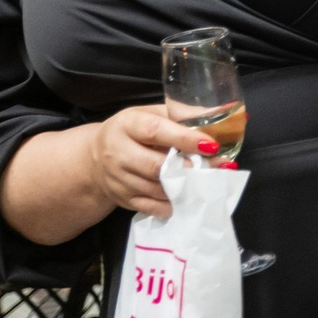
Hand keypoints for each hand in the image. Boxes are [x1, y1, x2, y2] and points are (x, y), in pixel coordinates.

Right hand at [88, 106, 217, 219]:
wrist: (94, 158)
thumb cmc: (133, 131)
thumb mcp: (153, 114)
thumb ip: (184, 114)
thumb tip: (223, 111)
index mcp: (127, 125)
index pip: (155, 131)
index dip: (185, 139)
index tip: (211, 145)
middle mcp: (117, 153)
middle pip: (156, 166)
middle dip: (189, 168)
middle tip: (218, 167)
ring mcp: (118, 179)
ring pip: (157, 189)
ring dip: (186, 187)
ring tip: (210, 182)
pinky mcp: (122, 199)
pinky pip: (152, 207)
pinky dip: (174, 204)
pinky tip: (190, 198)